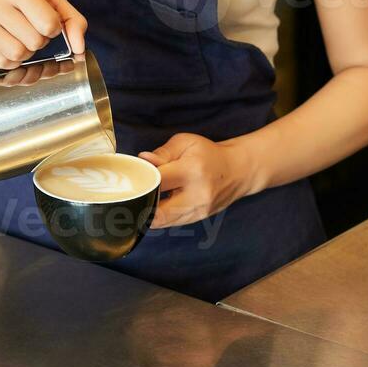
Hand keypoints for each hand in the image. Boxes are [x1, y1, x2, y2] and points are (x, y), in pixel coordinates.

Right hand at [0, 0, 86, 69]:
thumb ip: (71, 19)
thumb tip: (79, 49)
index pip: (48, 23)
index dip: (54, 27)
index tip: (46, 20)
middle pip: (34, 42)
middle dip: (40, 40)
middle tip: (32, 28)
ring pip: (18, 55)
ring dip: (26, 51)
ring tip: (21, 37)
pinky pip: (3, 63)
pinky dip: (12, 59)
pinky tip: (8, 43)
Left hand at [140, 133, 261, 228]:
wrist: (238, 170)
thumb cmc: (208, 154)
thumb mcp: (186, 143)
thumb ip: (162, 153)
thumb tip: (143, 160)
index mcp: (192, 171)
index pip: (157, 182)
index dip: (140, 182)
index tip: (130, 180)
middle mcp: (197, 195)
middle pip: (158, 211)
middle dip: (139, 205)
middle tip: (129, 197)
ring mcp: (199, 210)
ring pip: (162, 222)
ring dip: (147, 213)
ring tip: (140, 201)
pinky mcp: (198, 219)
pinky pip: (170, 223)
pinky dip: (158, 217)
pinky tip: (152, 206)